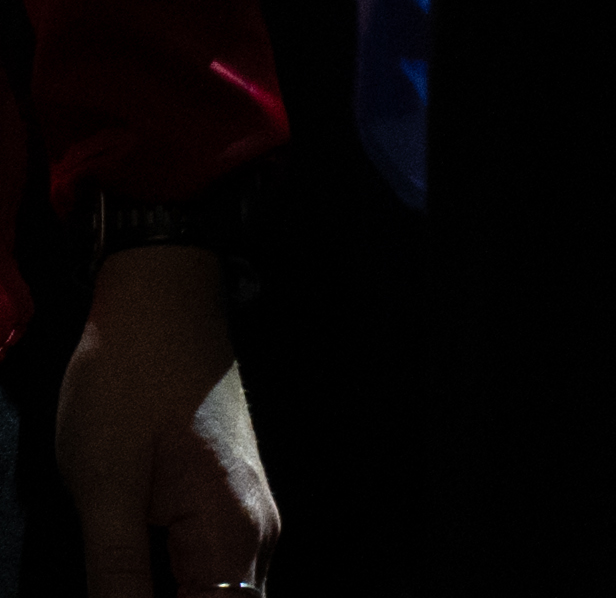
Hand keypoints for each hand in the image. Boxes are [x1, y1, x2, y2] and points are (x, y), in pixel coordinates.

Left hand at [55, 236, 268, 596]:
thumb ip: (117, 573)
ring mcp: (245, 514)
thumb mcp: (104, 486)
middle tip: (113, 584)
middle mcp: (255, 530)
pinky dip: (176, 589)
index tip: (118, 594)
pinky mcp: (225, 503)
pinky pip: (210, 573)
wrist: (161, 303)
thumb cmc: (131, 380)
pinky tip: (130, 581)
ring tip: (116, 580)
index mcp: (233, 530)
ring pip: (221, 596)